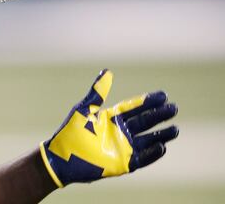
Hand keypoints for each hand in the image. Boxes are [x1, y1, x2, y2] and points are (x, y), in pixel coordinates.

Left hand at [39, 69, 177, 186]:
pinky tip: (162, 146)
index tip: (163, 94)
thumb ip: (97, 92)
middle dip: (159, 115)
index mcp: (111, 117)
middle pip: (144, 122)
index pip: (134, 107)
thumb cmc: (70, 131)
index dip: (148, 101)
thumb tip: (107, 71)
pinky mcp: (123, 163)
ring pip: (148, 140)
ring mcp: (123, 148)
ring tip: (175, 129)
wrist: (61, 157)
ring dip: (161, 135)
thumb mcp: (84, 109)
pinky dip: (152, 154)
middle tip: (174, 108)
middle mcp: (120, 131)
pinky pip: (141, 158)